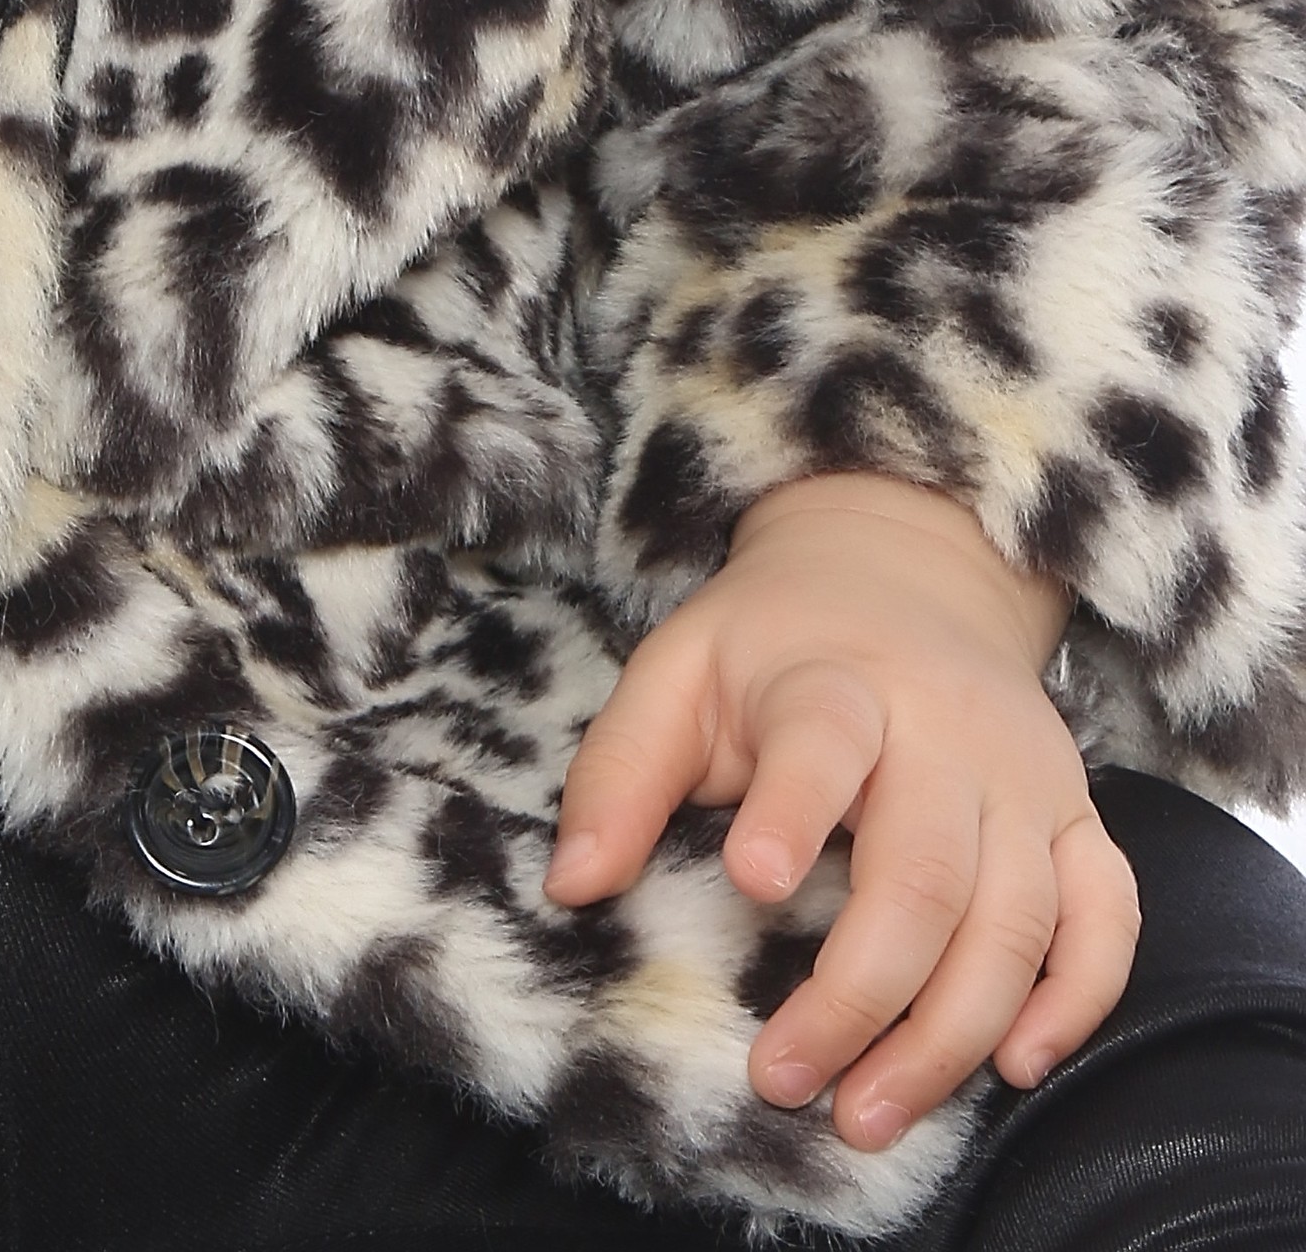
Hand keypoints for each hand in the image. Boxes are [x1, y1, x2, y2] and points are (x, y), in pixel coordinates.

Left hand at [543, 473, 1137, 1147]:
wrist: (904, 566)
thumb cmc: (775, 642)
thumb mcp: (678, 670)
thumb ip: (621, 770)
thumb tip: (572, 885)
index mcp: (839, 678)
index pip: (824, 740)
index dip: (793, 809)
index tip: (753, 881)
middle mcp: (947, 728)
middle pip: (927, 871)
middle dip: (860, 993)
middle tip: (785, 1079)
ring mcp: (1024, 777)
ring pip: (1017, 920)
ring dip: (950, 1033)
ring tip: (869, 1113)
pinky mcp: (1074, 817)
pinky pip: (1107, 918)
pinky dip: (1076, 998)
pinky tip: (1016, 1065)